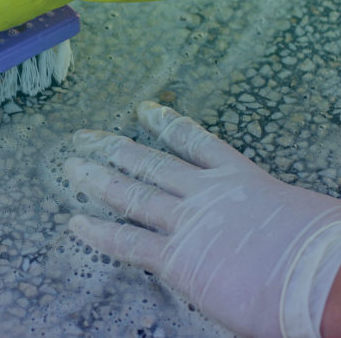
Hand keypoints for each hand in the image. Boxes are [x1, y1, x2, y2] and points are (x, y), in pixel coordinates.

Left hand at [65, 101, 340, 336]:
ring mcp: (187, 222)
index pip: (195, 141)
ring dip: (98, 180)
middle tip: (84, 136)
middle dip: (113, 147)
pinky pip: (128, 243)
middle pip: (149, 162)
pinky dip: (99, 234)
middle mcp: (205, 193)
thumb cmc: (325, 249)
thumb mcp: (297, 212)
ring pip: (132, 194)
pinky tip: (76, 223)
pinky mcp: (177, 257)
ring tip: (70, 167)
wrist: (324, 278)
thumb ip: (266, 208)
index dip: (167, 123)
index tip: (145, 108)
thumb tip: (264, 221)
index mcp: (239, 177)